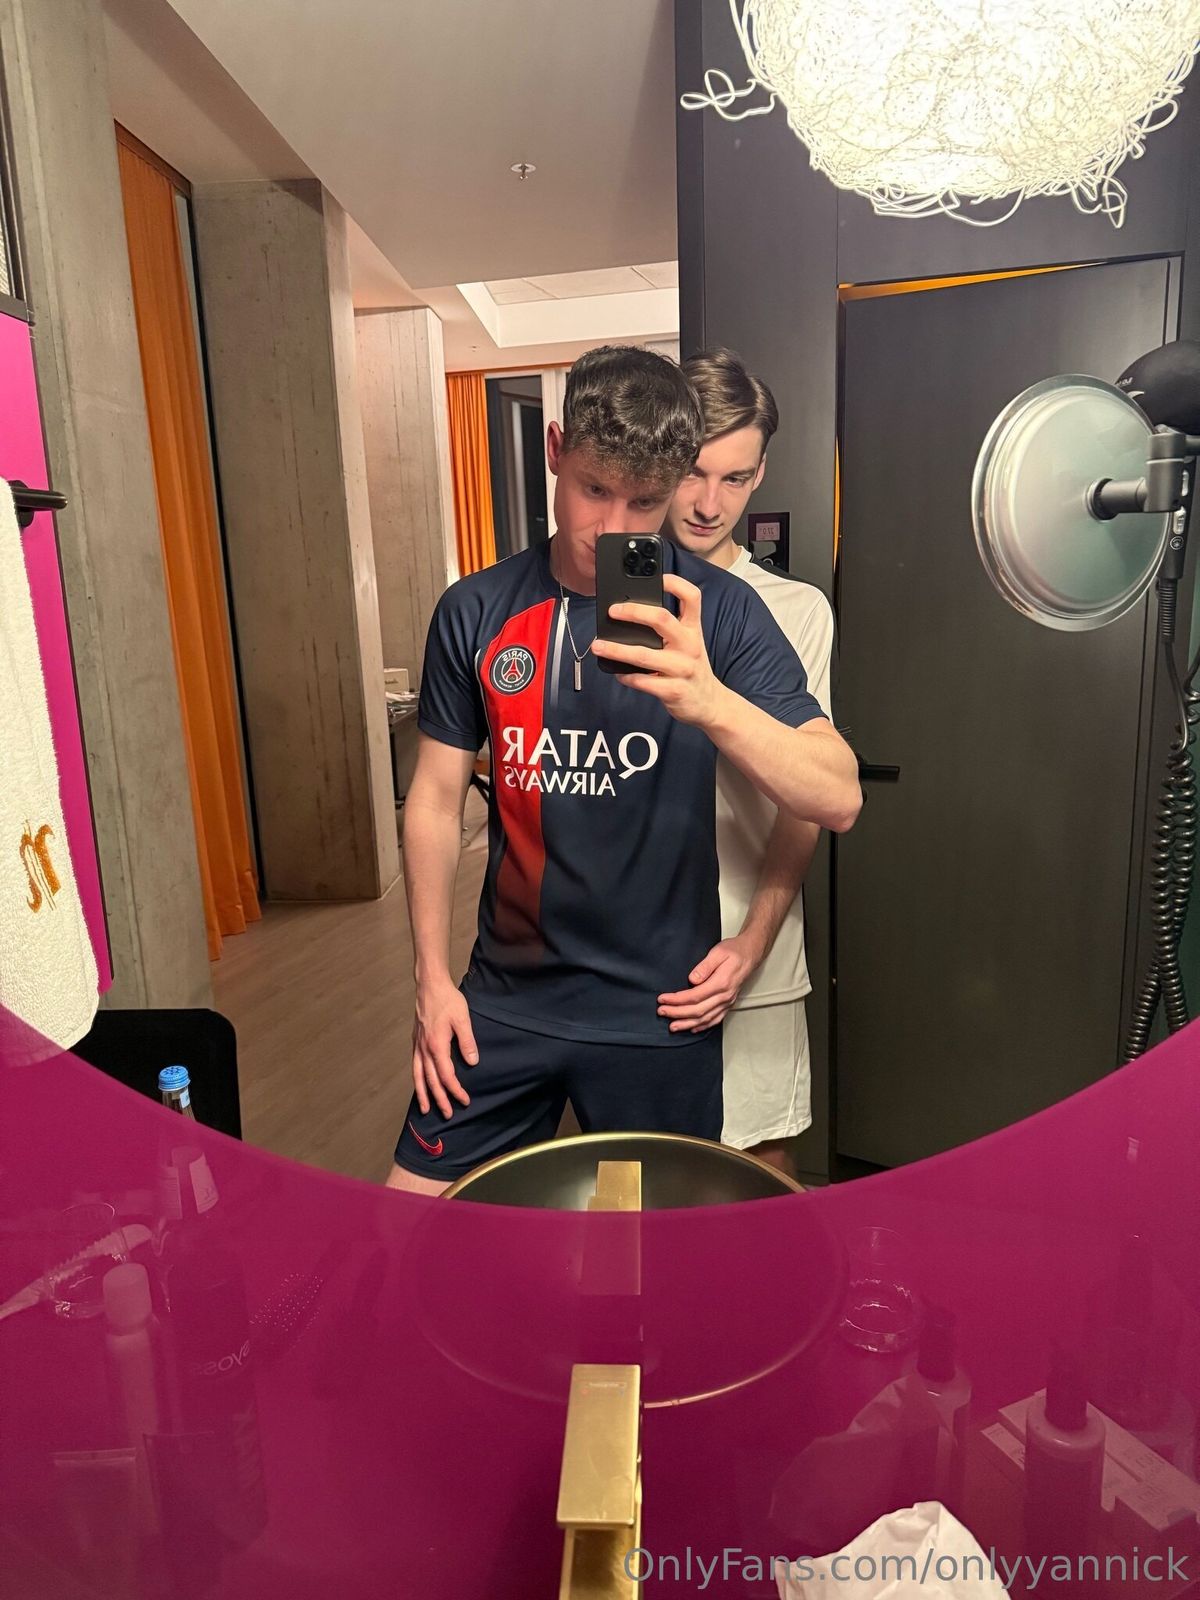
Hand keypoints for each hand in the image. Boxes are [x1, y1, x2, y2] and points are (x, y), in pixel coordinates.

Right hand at [412, 976, 477, 1116]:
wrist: (430, 985)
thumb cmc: (448, 1000)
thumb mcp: (462, 1019)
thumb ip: (467, 1042)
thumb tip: (472, 1063)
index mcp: (437, 1045)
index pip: (446, 1075)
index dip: (455, 1090)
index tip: (465, 1101)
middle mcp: (424, 1049)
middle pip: (431, 1080)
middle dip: (439, 1099)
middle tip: (447, 1114)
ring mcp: (418, 1045)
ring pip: (418, 1076)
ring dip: (422, 1094)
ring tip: (425, 1109)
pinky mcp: (416, 1041)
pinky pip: (414, 1066)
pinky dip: (416, 1079)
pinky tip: (419, 1084)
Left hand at [591, 574, 723, 727]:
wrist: (709, 703)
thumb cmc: (690, 668)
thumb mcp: (689, 642)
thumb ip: (669, 627)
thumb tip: (632, 612)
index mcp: (693, 629)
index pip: (691, 597)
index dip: (675, 583)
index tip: (657, 577)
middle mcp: (689, 645)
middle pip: (662, 618)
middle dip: (633, 612)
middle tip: (612, 611)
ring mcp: (682, 668)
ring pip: (644, 655)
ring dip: (617, 650)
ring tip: (598, 646)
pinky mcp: (673, 690)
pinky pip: (643, 682)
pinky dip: (626, 676)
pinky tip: (618, 673)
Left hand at [657, 935, 761, 1032]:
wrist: (750, 953)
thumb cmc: (734, 951)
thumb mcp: (718, 952)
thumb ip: (705, 966)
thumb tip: (692, 980)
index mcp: (721, 983)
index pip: (695, 996)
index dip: (677, 1000)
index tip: (663, 999)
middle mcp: (725, 996)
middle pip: (698, 1010)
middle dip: (677, 1013)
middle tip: (662, 1012)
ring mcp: (728, 1002)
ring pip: (706, 1018)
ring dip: (688, 1024)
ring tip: (673, 1026)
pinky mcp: (729, 1003)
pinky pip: (715, 1019)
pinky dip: (703, 1026)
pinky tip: (693, 1028)